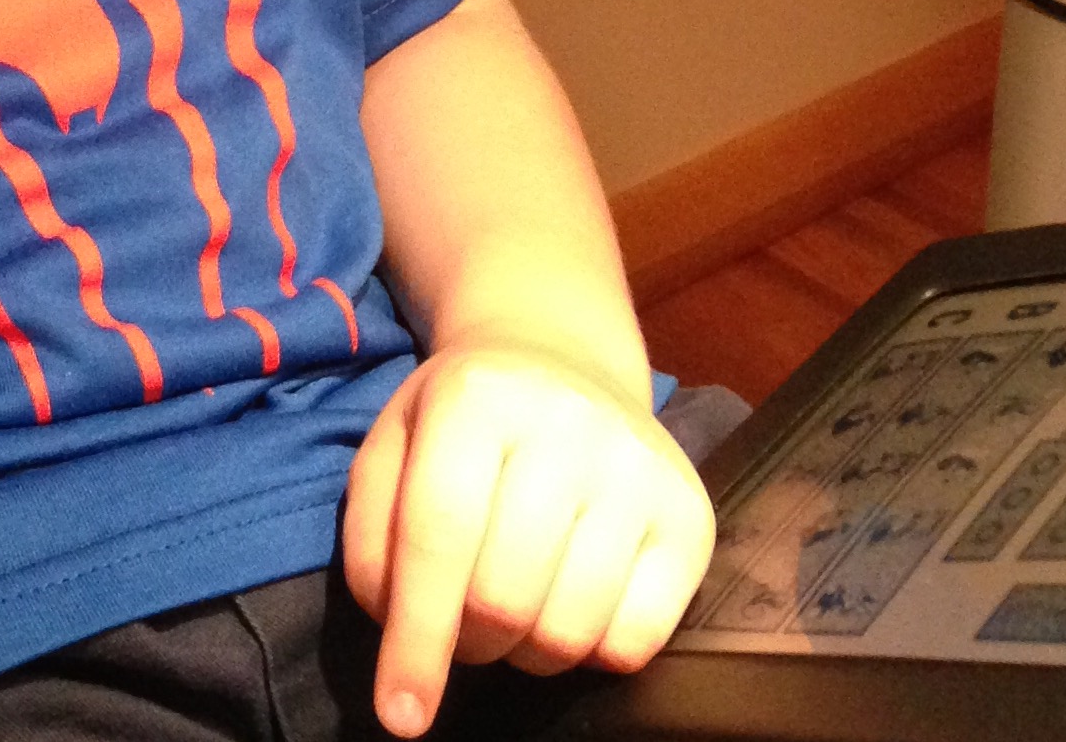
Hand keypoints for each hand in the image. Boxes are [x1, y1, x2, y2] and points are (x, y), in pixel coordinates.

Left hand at [340, 340, 714, 737]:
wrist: (559, 359)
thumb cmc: (464, 420)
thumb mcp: (395, 447)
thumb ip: (374, 539)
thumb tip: (400, 643)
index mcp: (476, 396)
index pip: (438, 534)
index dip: (415, 638)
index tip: (400, 714)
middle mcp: (566, 422)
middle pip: (503, 595)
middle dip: (469, 643)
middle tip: (463, 627)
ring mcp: (638, 468)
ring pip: (569, 630)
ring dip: (527, 653)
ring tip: (515, 611)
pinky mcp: (691, 515)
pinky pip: (636, 642)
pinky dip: (592, 654)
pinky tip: (570, 605)